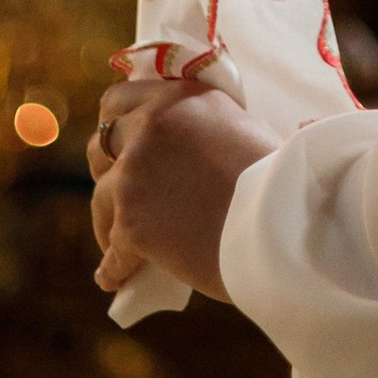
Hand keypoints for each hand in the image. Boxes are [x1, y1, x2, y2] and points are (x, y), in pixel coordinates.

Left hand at [87, 70, 275, 299]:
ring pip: (100, 199)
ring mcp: (133, 174)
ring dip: (108, 220)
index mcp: (177, 98)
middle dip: (106, 169)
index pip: (118, 99)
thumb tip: (189, 151)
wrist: (278, 219)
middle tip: (122, 192)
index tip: (120, 143)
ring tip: (119, 244)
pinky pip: (112, 251)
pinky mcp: (130, 223)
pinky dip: (114, 268)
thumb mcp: (241, 128)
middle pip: (99, 146)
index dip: (114, 123)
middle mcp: (149, 127)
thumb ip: (204, 129)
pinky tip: (116, 279)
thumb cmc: (277, 177)